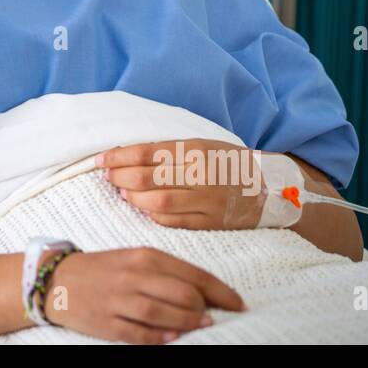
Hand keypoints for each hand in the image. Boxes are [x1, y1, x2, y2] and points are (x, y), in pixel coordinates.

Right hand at [42, 247, 245, 342]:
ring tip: (200, 325)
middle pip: (182, 294)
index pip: (193, 273)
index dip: (221, 291)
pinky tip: (173, 338)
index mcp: (144, 256)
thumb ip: (167, 273)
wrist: (57, 279)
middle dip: (205, 308)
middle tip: (213, 316)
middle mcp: (133, 275)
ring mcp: (118, 300)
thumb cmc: (104, 269)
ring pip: (163, 314)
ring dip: (188, 322)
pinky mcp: (106, 323)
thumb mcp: (135, 259)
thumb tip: (205, 293)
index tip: (238, 303)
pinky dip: (160, 338)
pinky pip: (139, 334)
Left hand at [96, 138, 266, 229]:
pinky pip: (171, 221)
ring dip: (133, 197)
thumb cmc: (226, 162)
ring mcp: (205, 200)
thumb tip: (125, 154)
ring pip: (156, 202)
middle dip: (120, 176)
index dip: (118, 157)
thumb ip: (166, 150)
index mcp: (195, 149)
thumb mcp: (200, 145)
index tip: (100, 160)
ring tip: (123, 192)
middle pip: (146, 177)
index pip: (146, 152)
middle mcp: (200, 174)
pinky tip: (143, 208)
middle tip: (108, 176)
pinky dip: (151, 215)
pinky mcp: (208, 222)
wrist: (266, 188)